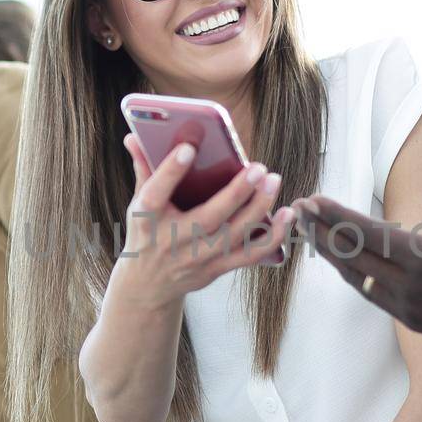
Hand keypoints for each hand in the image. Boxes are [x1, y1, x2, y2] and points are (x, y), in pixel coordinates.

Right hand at [114, 134, 295, 308]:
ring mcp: (196, 258)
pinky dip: (271, 237)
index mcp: (146, 218)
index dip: (171, 171)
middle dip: (235, 193)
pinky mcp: (216, 269)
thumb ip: (144, 169)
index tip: (189, 148)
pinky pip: (249, 255)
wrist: (148, 285)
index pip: (156, 193)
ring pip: (233, 236)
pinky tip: (286, 215)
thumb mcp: (138, 203)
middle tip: (258, 167)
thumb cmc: (146, 233)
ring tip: (273, 181)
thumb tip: (135, 136)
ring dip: (258, 209)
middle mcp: (172, 240)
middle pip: (207, 218)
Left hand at [293, 154, 421, 381]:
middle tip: (300, 209)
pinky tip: (340, 262)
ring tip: (310, 232)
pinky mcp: (411, 320)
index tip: (312, 199)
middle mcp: (410, 287)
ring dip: (331, 254)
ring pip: (356, 278)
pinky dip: (351, 275)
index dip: (335, 215)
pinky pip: (370, 295)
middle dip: (322, 230)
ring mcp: (408, 308)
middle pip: (352, 256)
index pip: (367, 233)